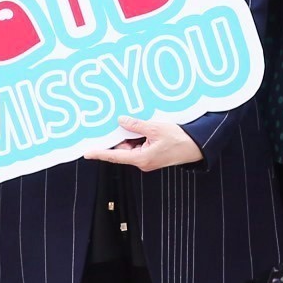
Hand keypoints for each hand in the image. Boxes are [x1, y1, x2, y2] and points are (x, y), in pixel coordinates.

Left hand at [88, 117, 202, 170]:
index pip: (115, 156)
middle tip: (119, 122)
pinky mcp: (152, 155)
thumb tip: (121, 121)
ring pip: (131, 146)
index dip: (100, 153)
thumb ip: (137, 125)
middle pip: (123, 149)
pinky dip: (138, 137)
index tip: (86, 152)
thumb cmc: (179, 140)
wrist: (196, 147)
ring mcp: (147, 159)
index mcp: (141, 158)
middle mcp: (142, 162)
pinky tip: (143, 127)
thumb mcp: (156, 128)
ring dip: (131, 135)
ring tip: (138, 123)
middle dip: (120, 136)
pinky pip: (139, 146)